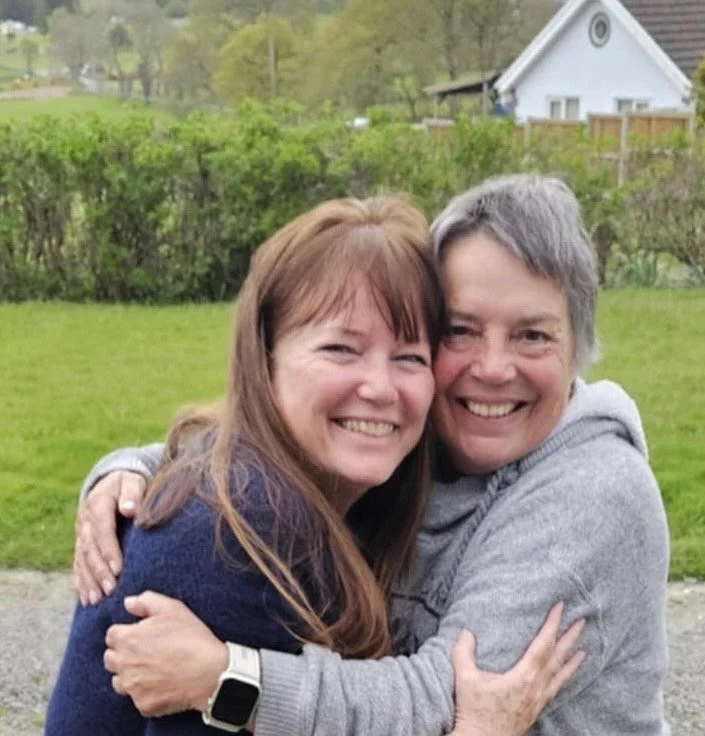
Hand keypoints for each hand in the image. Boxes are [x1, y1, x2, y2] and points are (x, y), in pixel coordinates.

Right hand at [73, 470, 145, 605]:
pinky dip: (81, 582)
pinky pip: (78, 564)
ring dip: (88, 580)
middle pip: (90, 548)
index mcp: (98, 503)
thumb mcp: (133, 481)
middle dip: (99, 571)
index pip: (102, 530)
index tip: (118, 569)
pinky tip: (85, 598)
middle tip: (110, 590)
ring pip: (82, 559)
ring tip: (96, 599)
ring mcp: (80, 532)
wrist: (114, 481)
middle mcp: (85, 520)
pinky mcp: (81, 542)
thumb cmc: (129, 482)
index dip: (109, 550)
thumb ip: (132, 493)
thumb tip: (130, 510)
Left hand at [104, 591, 228, 716]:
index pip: (111, 635)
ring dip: (129, 674)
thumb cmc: (191, 637)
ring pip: (119, 681)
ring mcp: (133, 687)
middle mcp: (124, 665)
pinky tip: (161, 683)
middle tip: (145, 650)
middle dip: (123, 653)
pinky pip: (137, 698)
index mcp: (128, 639)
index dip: (125, 632)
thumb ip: (145, 601)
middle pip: (110, 658)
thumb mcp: (172, 608)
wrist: (209, 671)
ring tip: (151, 668)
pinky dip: (145, 692)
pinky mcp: (143, 705)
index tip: (139, 634)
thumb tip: (128, 603)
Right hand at [450, 603, 584, 735]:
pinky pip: (555, 688)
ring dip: (571, 658)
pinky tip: (566, 674)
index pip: (542, 645)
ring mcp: (537, 699)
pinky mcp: (535, 709)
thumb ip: (463, 652)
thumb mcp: (465, 679)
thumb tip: (466, 632)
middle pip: (557, 657)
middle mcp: (536, 687)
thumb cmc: (475, 712)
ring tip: (583, 647)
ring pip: (559, 674)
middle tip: (581, 621)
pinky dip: (564, 678)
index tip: (560, 607)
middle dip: (569, 637)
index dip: (552, 624)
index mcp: (523, 676)